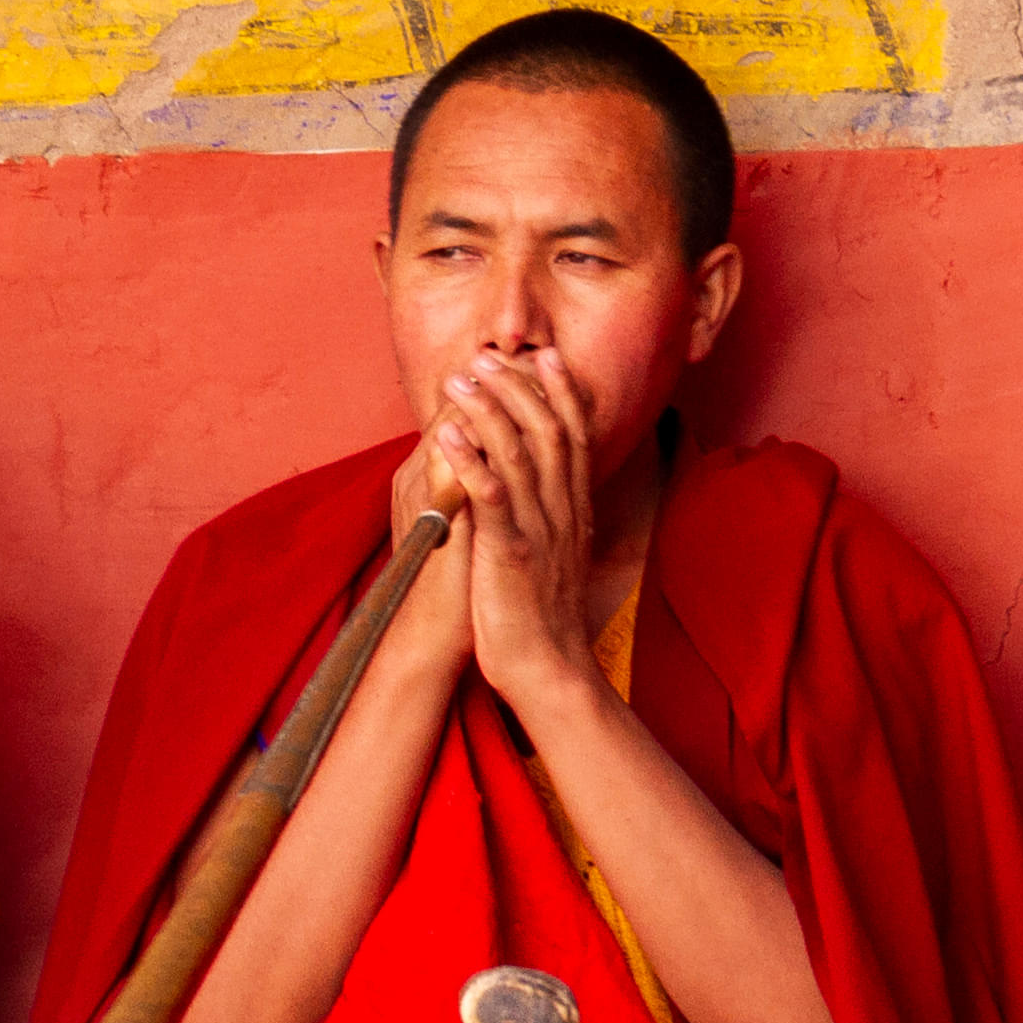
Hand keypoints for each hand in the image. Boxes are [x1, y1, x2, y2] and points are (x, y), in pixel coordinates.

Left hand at [422, 350, 601, 724]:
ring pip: (519, 454)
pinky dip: (471, 462)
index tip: (544, 354)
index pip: (574, 434)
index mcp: (573, 508)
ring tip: (462, 379)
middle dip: (518, 387)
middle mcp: (562, 510)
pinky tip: (449, 435)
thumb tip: (543, 483)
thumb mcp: (553, 551)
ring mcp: (538, 530)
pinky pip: (492, 498)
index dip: (560, 391)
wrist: (547, 667)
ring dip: (489, 411)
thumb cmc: (539, 613)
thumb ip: (550, 512)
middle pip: (547, 431)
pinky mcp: (511, 553)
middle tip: (490, 355)